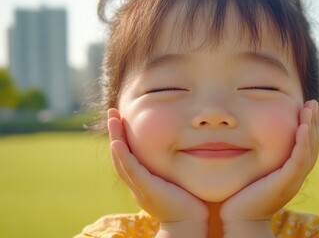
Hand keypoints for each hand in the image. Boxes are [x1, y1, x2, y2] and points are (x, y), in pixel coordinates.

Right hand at [107, 108, 207, 236]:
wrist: (189, 224)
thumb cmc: (188, 203)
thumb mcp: (175, 180)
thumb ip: (171, 167)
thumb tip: (183, 149)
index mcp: (143, 180)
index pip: (129, 155)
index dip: (123, 136)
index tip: (123, 118)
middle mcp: (137, 183)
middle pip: (120, 154)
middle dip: (116, 132)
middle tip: (112, 112)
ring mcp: (140, 186)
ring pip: (122, 159)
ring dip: (116, 137)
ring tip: (113, 118)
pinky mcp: (148, 189)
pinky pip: (131, 170)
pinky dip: (123, 156)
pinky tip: (117, 143)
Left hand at [220, 100, 318, 237]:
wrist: (240, 218)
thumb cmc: (243, 195)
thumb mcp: (256, 171)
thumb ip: (262, 158)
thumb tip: (253, 138)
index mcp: (291, 173)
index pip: (306, 146)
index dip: (309, 127)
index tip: (309, 108)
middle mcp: (296, 176)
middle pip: (312, 146)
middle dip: (313, 123)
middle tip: (314, 103)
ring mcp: (292, 180)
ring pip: (308, 150)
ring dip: (310, 128)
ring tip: (310, 109)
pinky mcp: (285, 183)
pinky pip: (298, 160)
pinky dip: (302, 143)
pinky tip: (302, 127)